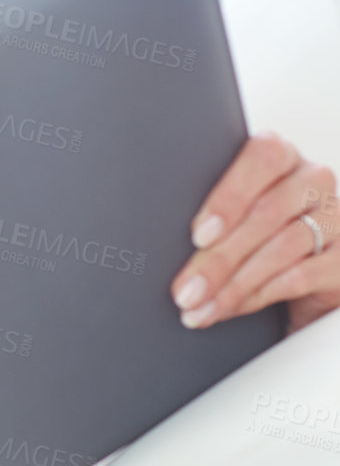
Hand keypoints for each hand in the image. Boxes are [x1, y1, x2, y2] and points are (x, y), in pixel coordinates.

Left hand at [171, 131, 339, 334]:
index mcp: (279, 156)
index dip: (229, 196)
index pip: (262, 158)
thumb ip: (203, 212)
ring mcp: (335, 216)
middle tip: (184, 290)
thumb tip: (144, 236)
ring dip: (233, 284)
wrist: (298, 270)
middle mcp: (312, 179)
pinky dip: (259, 295)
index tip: (198, 234)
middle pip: (266, 214)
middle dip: (218, 258)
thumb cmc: (245, 231)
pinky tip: (230, 308)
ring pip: (284, 247)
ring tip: (198, 307)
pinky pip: (302, 275)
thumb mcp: (224, 212)